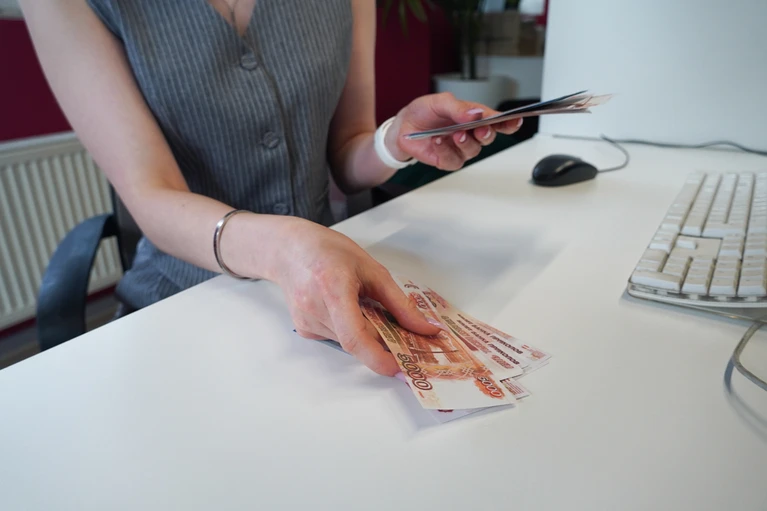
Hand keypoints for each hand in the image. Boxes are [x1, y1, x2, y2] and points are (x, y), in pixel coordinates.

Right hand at [271, 218, 442, 375]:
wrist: (289, 250)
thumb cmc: (329, 251)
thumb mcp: (372, 269)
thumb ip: (400, 303)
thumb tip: (425, 329)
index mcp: (333, 289)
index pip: (356, 337)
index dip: (379, 358)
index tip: (402, 367)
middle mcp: (315, 310)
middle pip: (357, 342)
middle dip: (383, 342)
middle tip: (405, 337)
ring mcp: (307, 323)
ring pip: (349, 342)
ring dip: (367, 334)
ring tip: (367, 307)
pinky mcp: (305, 330)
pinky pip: (338, 338)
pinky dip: (352, 330)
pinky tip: (348, 308)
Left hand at [385, 92, 522, 170]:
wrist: (403, 127)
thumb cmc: (423, 112)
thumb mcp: (439, 102)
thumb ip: (458, 107)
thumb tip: (476, 113)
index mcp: (474, 117)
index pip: (497, 121)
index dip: (509, 122)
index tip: (515, 120)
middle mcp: (471, 134)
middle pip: (489, 137)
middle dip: (486, 133)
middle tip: (480, 129)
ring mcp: (460, 149)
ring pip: (473, 150)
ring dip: (465, 142)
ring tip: (454, 134)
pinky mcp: (448, 160)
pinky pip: (453, 160)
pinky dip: (445, 150)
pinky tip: (437, 141)